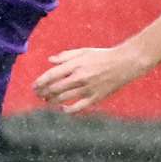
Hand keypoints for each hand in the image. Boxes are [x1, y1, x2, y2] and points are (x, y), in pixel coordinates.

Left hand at [32, 45, 150, 113]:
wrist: (125, 63)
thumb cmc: (102, 56)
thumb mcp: (83, 51)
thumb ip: (65, 56)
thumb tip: (50, 61)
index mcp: (76, 65)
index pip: (52, 75)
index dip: (40, 82)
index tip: (34, 86)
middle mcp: (80, 77)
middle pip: (55, 88)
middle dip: (43, 93)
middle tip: (38, 94)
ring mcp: (88, 89)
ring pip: (63, 98)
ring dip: (51, 101)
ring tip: (47, 100)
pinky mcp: (96, 97)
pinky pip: (78, 107)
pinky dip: (68, 110)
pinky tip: (62, 108)